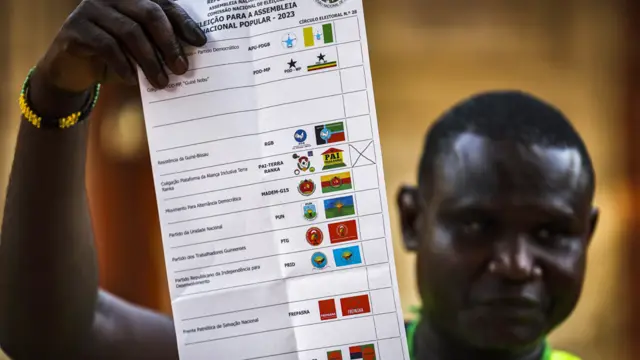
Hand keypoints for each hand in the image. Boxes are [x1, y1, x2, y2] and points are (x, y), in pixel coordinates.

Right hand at [36, 0, 206, 91]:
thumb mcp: (140, 52)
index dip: (184, 23)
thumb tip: (190, 60)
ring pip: (129, 31)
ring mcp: (91, 10)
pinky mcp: (75, 28)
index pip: (164, 5)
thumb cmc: (114, 60)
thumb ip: (160, 48)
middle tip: (181, 68)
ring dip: (149, 60)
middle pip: (149, 13)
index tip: (200, 43)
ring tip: (161, 82)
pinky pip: (106, 45)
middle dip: (169, 42)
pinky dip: (123, 64)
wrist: (72, 72)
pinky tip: (133, 80)